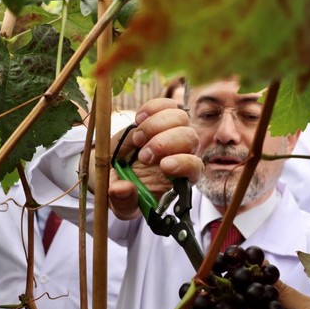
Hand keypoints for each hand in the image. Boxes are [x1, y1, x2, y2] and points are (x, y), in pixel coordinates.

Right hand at [100, 98, 201, 219]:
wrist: (114, 172)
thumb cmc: (126, 191)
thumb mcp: (122, 204)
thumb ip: (123, 201)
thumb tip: (122, 189)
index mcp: (180, 178)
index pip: (195, 167)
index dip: (183, 164)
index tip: (164, 166)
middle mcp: (181, 153)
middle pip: (190, 138)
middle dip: (165, 143)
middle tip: (143, 155)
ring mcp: (172, 133)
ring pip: (181, 118)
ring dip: (157, 125)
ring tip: (138, 139)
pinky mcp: (159, 118)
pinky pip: (167, 104)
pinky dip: (153, 108)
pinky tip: (139, 119)